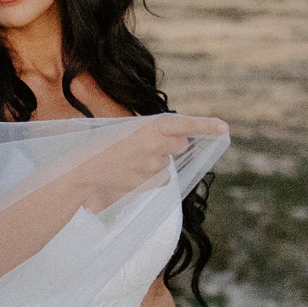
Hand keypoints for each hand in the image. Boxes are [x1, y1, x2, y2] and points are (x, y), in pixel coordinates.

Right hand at [74, 115, 227, 210]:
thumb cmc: (103, 147)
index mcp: (149, 126)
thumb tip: (178, 142)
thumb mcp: (128, 131)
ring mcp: (153, 165)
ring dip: (156, 163)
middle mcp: (155, 145)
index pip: (184, 125)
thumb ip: (153, 134)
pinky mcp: (150, 182)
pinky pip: (162, 180)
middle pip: (180, 145)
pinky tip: (133, 174)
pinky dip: (151, 178)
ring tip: (131, 162)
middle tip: (147, 147)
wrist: (83, 170)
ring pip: (168, 164)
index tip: (224, 127)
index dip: (206, 125)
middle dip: (171, 146)